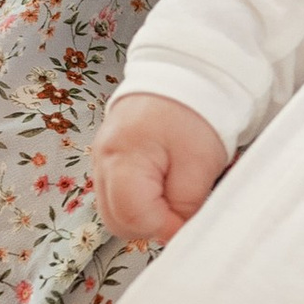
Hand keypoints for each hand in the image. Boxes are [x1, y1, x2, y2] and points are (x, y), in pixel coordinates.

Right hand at [90, 91, 229, 245]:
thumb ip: (185, 204)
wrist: (187, 71)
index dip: (165, 227)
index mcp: (123, 158)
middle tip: (181, 210)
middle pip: (117, 220)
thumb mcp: (201, 163)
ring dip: (144, 213)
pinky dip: (139, 198)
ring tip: (173, 194)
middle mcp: (104, 159)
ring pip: (115, 210)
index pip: (133, 217)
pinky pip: (117, 192)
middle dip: (151, 224)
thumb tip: (174, 232)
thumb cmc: (196, 111)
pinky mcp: (110, 156)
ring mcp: (103, 158)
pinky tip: (162, 184)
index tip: (190, 220)